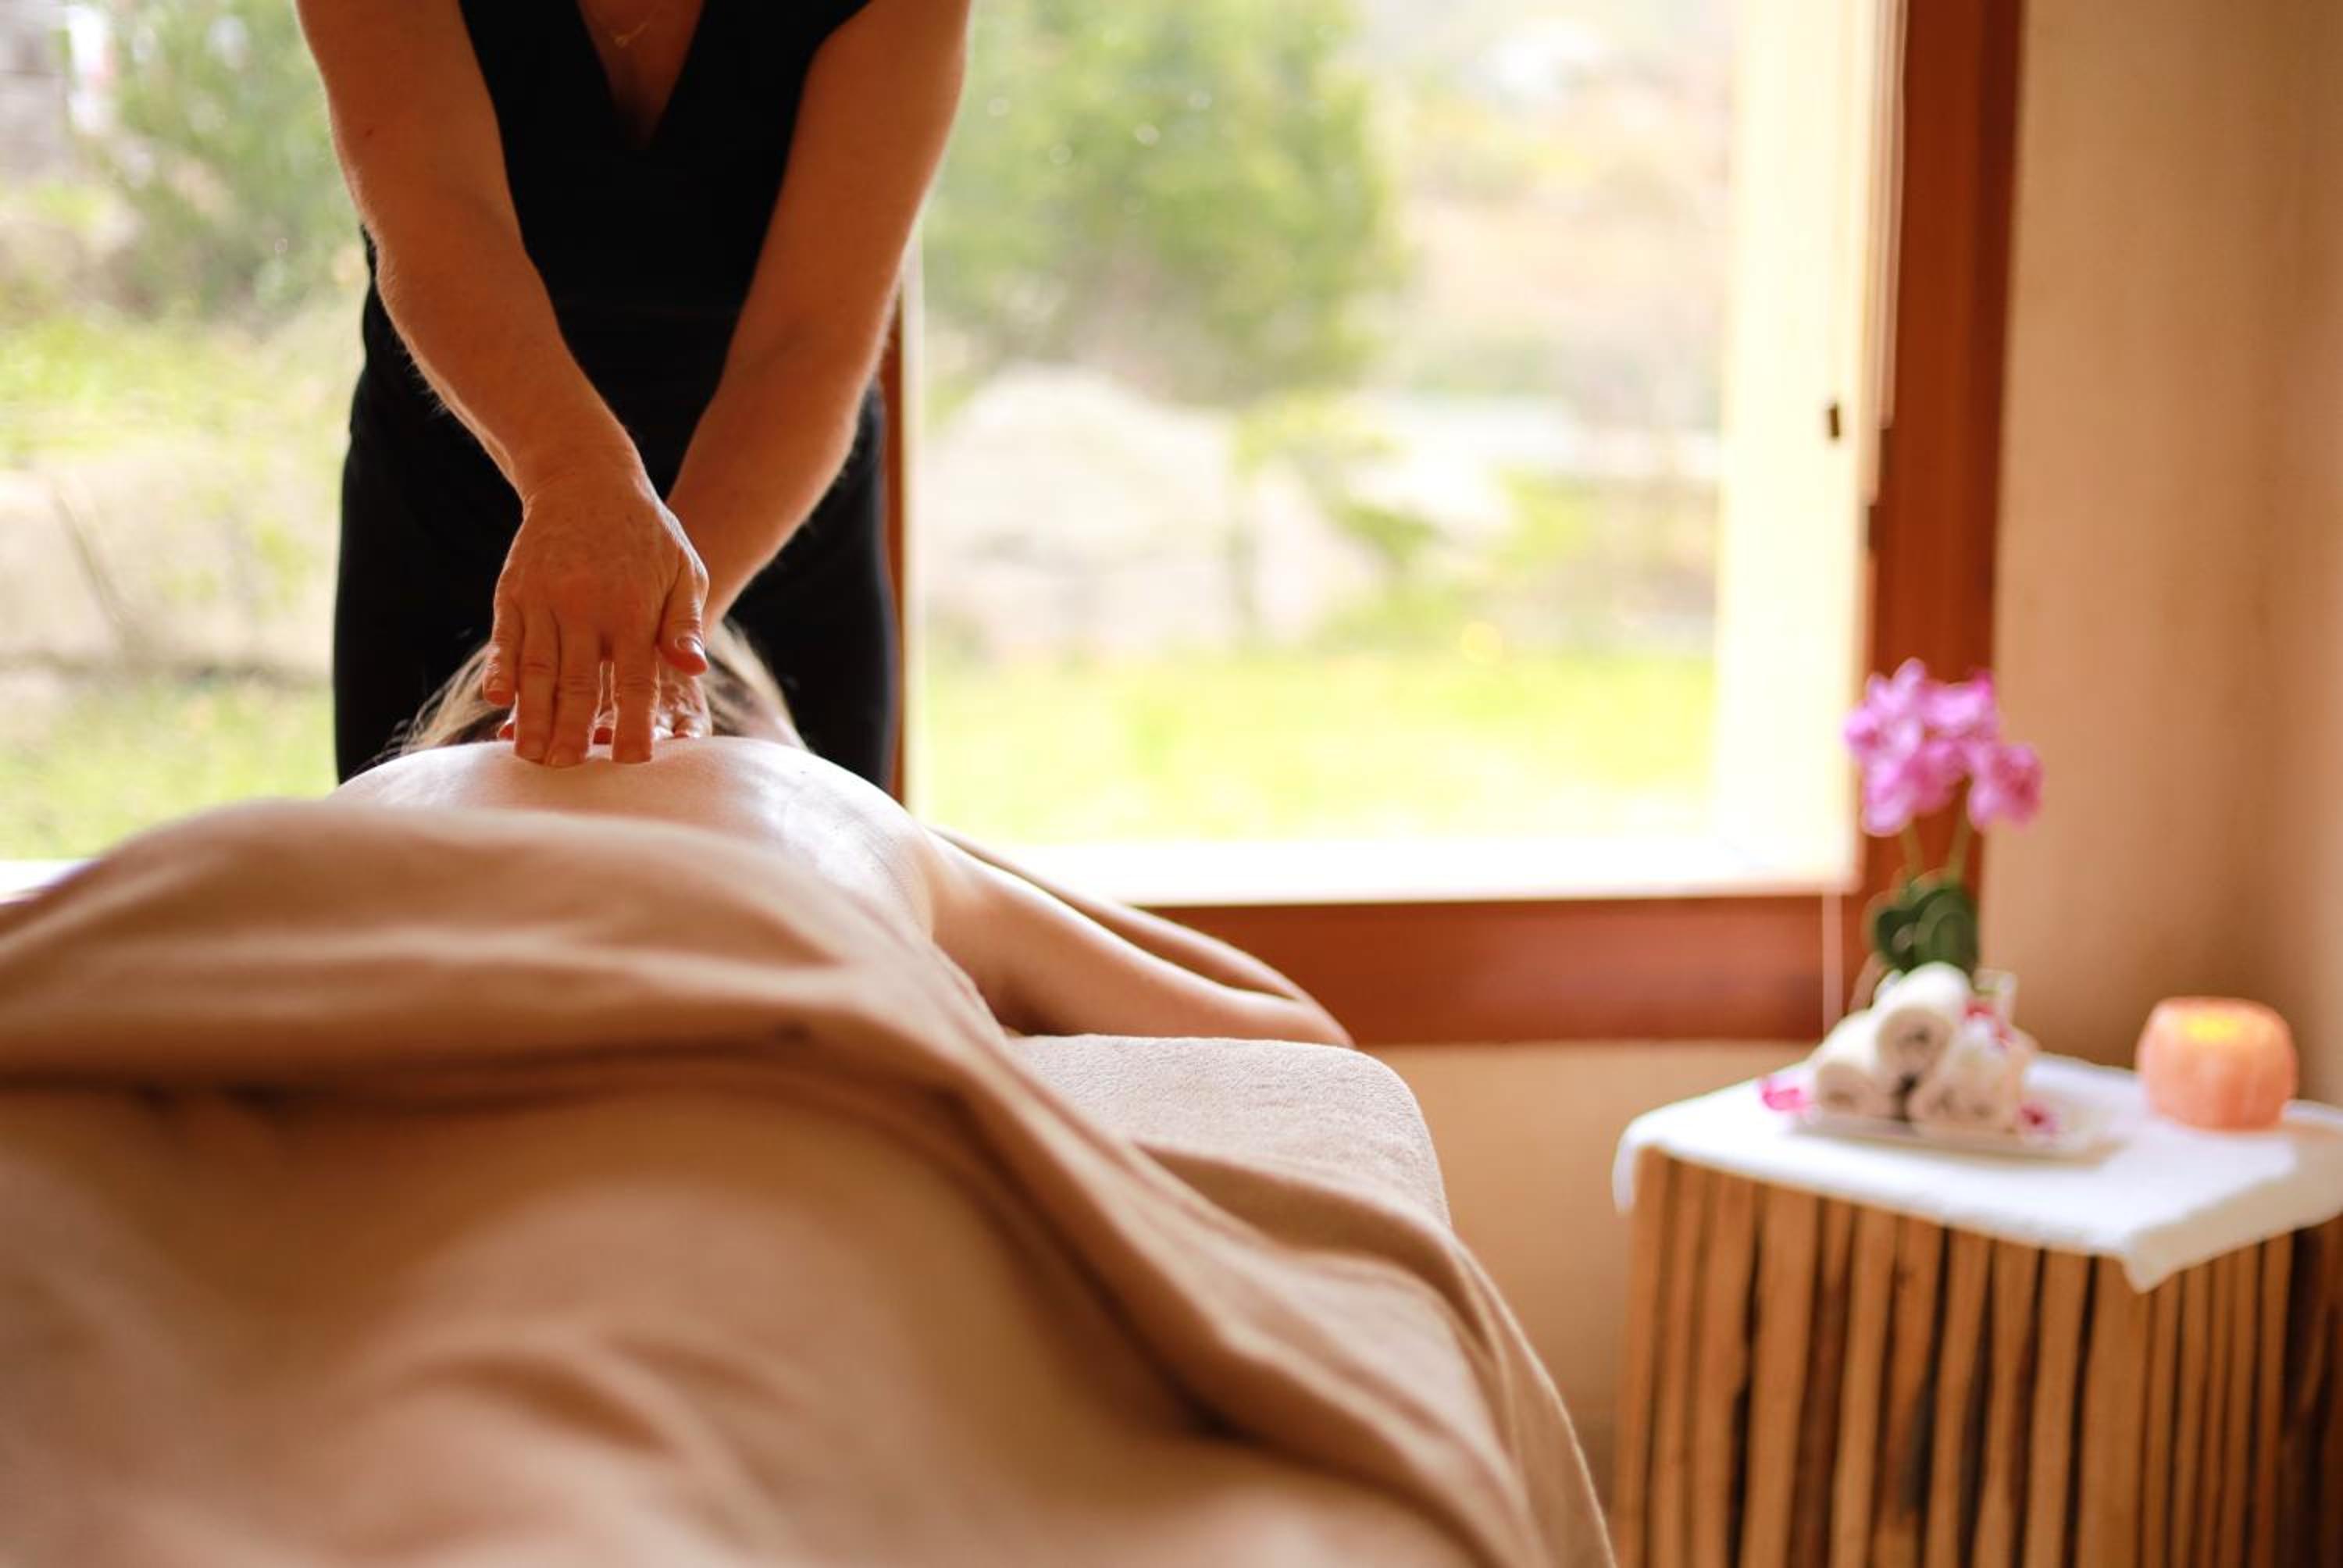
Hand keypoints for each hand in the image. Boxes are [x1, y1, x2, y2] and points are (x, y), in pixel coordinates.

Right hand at [482, 464, 709, 765]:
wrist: (586, 479)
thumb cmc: (648, 535)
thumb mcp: (683, 572)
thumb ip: (684, 626)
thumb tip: (693, 670)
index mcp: (634, 610)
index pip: (635, 680)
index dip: (635, 723)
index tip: (633, 762)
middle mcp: (586, 607)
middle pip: (579, 683)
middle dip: (573, 732)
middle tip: (568, 772)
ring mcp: (545, 599)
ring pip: (537, 669)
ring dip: (532, 716)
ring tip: (529, 756)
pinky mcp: (514, 591)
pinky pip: (504, 640)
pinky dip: (500, 672)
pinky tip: (497, 703)